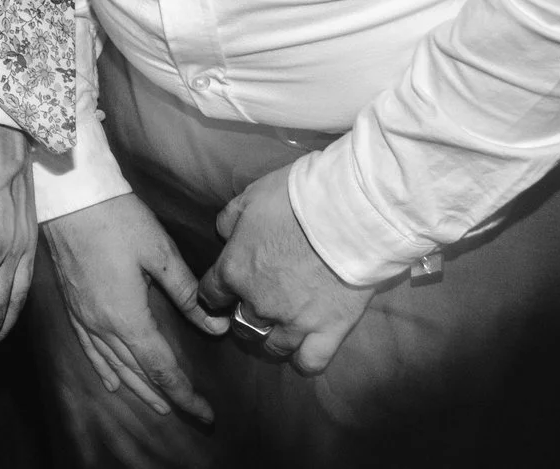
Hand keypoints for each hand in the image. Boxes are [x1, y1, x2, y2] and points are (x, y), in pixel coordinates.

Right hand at [42, 193, 227, 423]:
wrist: (70, 197)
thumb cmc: (118, 219)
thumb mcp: (161, 253)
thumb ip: (188, 293)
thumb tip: (216, 325)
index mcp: (127, 317)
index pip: (161, 368)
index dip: (185, 393)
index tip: (206, 412)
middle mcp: (102, 326)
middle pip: (137, 373)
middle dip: (166, 396)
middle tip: (193, 413)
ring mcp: (84, 317)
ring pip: (114, 366)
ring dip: (138, 388)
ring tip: (159, 406)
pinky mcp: (74, 306)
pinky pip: (90, 350)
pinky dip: (104, 370)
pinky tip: (111, 382)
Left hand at [196, 166, 374, 374]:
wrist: (349, 213)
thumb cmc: (296, 199)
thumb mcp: (250, 197)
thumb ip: (230, 220)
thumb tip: (224, 234)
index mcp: (234, 270)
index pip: (210, 295)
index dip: (216, 294)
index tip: (222, 293)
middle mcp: (258, 302)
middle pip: (240, 324)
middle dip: (244, 316)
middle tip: (258, 306)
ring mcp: (293, 321)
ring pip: (272, 347)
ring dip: (271, 338)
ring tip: (280, 328)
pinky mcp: (328, 331)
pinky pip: (309, 363)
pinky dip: (304, 360)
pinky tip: (305, 350)